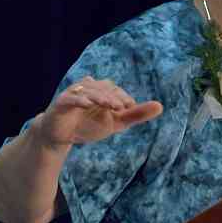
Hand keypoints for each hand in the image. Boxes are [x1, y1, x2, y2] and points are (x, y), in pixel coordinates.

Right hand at [36, 76, 162, 148]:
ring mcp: (74, 94)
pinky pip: (70, 98)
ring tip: (110, 105)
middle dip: (113, 96)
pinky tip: (88, 105)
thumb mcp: (115, 122)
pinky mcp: (61, 103)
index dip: (122, 96)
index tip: (130, 107)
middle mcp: (88, 88)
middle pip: (102, 87)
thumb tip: (160, 106)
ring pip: (88, 90)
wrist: (61, 136)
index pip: (114, 88)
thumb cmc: (88, 125)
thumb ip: (136, 115)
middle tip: (122, 107)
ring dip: (100, 96)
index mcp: (101, 90)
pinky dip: (80, 100)